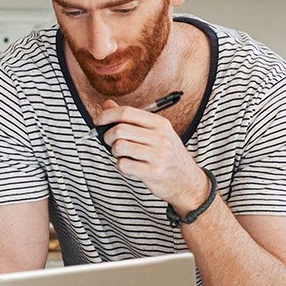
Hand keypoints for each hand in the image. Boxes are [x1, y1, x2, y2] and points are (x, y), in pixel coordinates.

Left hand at [95, 99, 209, 211]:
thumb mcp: (155, 132)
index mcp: (160, 123)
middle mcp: (160, 137)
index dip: (107, 115)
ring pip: (119, 146)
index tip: (98, 121)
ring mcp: (158, 155)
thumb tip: (107, 105)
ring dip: (114, 151)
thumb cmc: (167, 155)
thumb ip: (131, 118)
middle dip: (107, 136)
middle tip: (109, 142)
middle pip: (120, 130)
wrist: (186, 181)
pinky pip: (123, 164)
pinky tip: (130, 166)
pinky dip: (121, 165)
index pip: (127, 112)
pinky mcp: (153, 172)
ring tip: (122, 154)